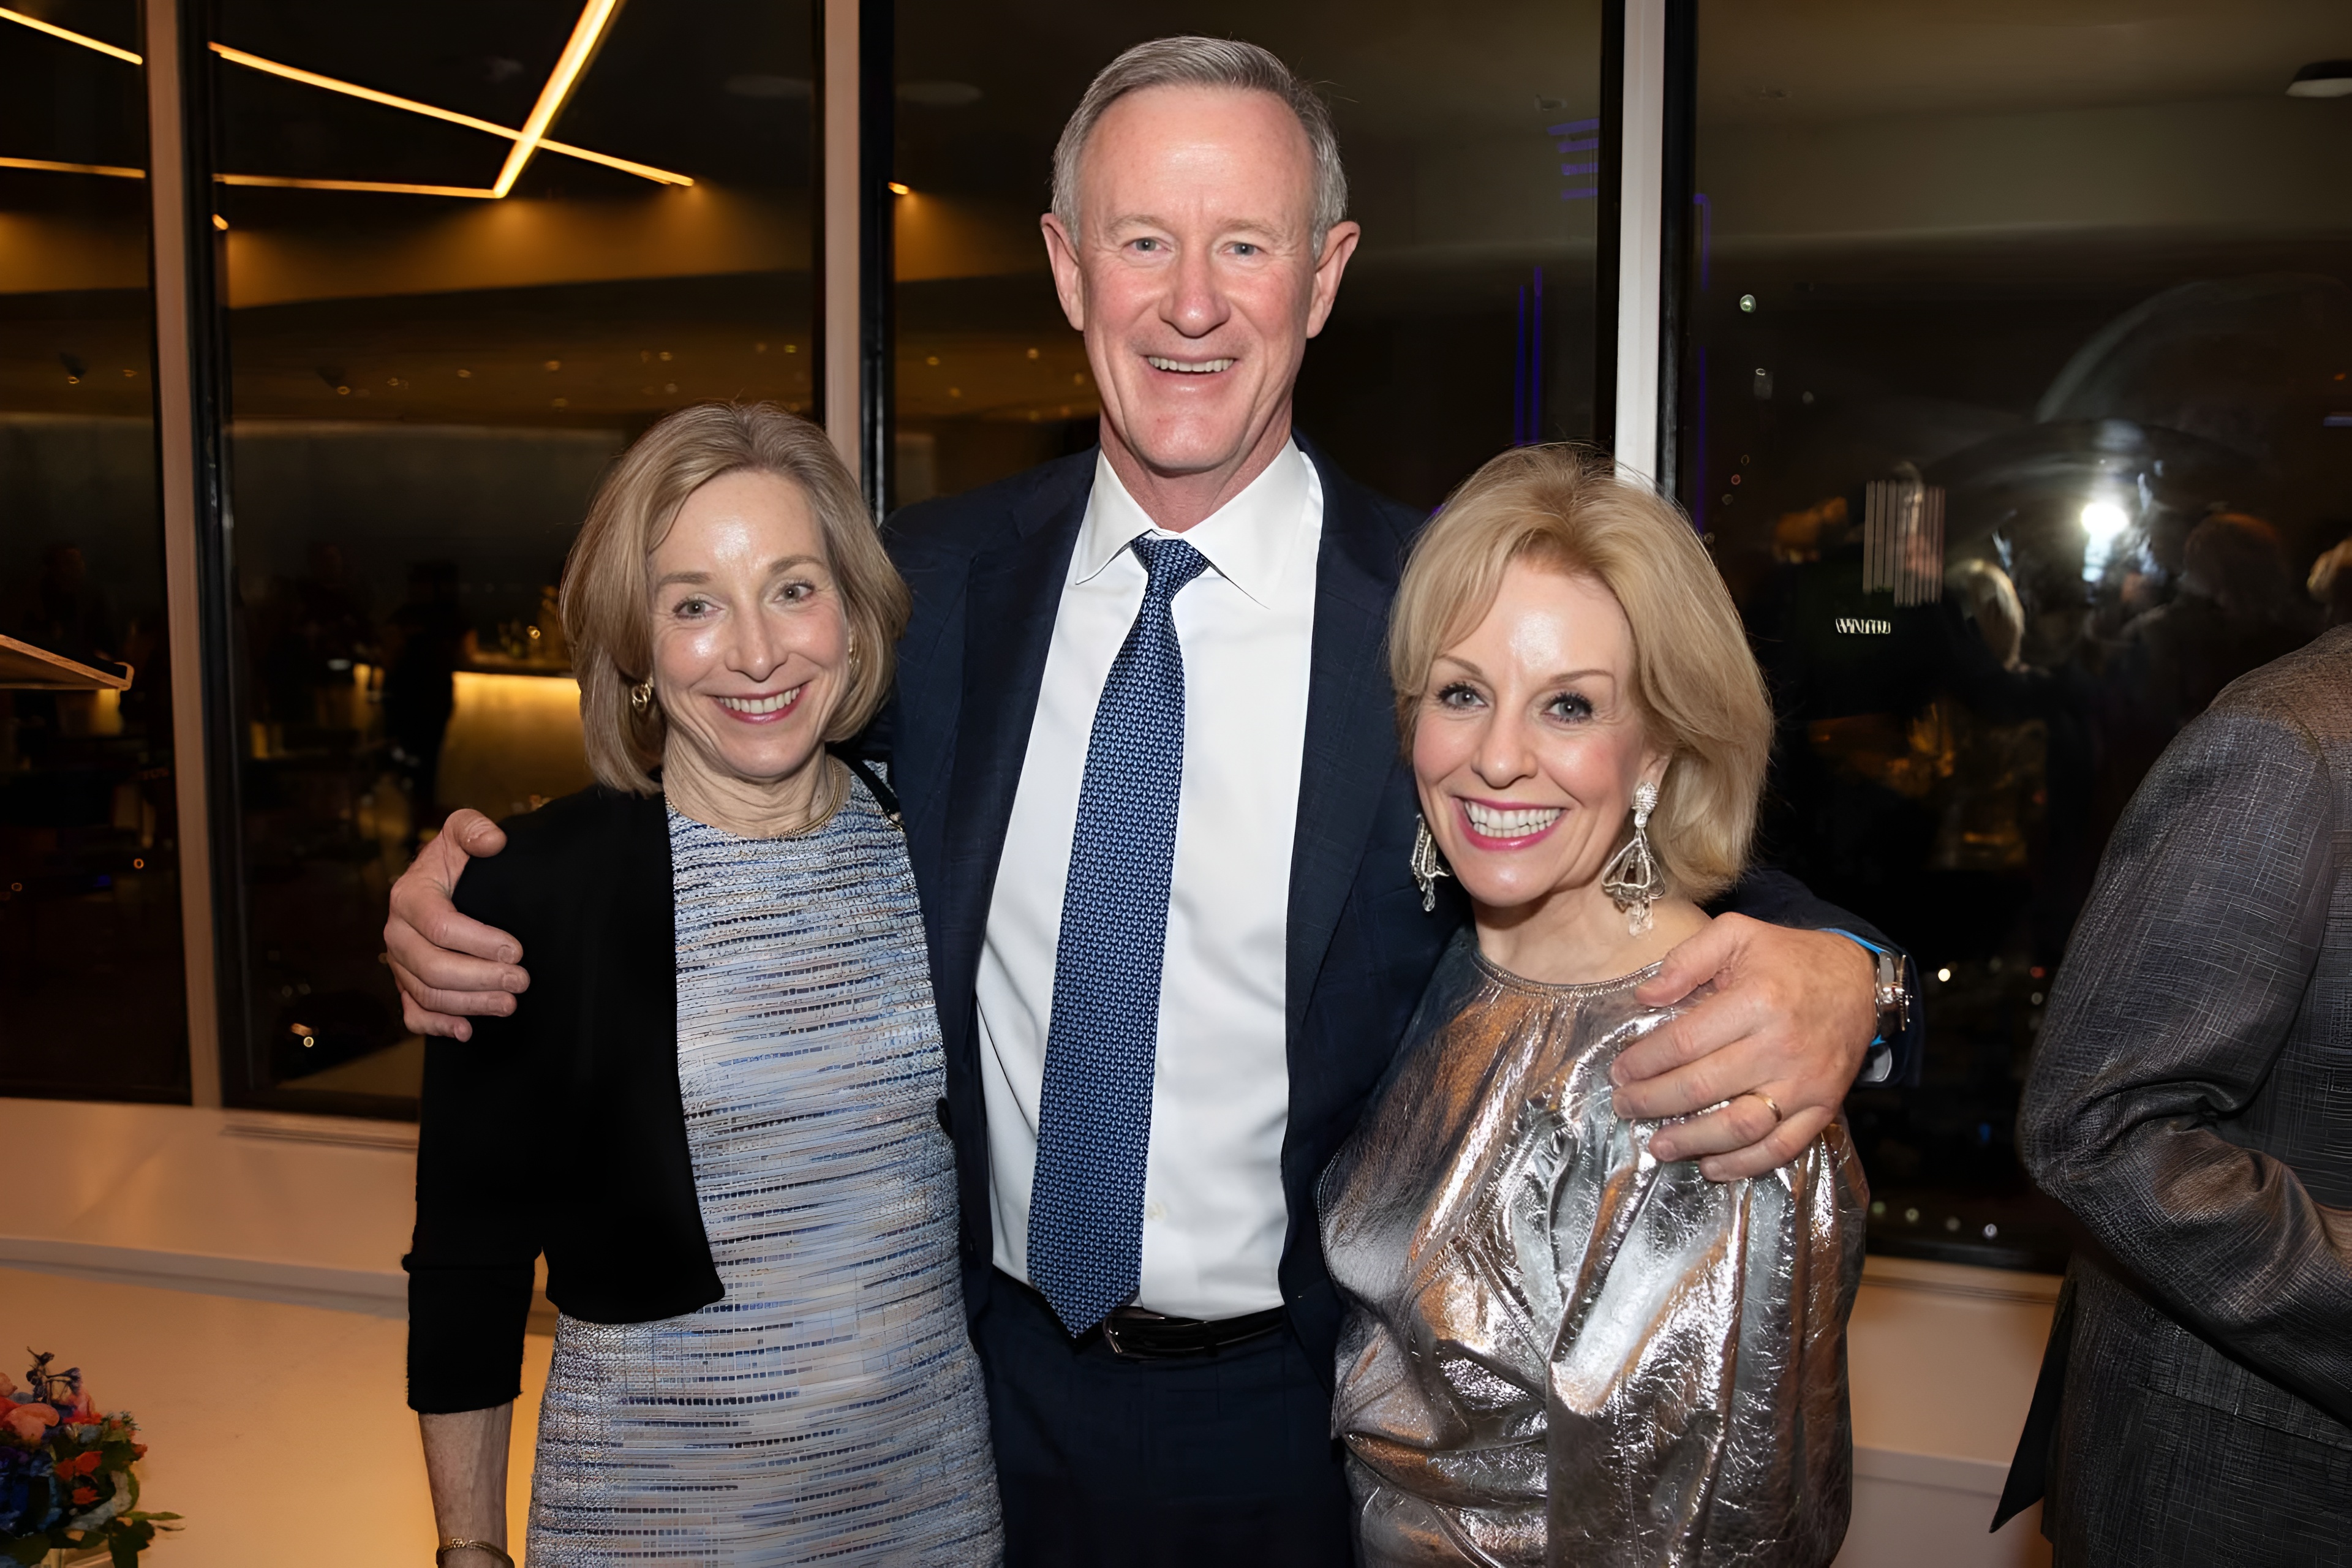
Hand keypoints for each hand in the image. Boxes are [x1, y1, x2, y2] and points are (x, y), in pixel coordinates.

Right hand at [384, 809, 526, 1040]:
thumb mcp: (461, 830)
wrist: (440, 880)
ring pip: (426, 993)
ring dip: (470, 1003)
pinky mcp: (405, 982)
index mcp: (409, 896)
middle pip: (432, 966)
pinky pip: (412, 1013)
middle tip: (522, 981)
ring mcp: (398, 961)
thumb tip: (493, 841)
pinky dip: (437, 1026)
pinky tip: (467, 1031)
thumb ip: (474, 829)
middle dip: (480, 978)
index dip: (480, 942)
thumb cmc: (455, 857)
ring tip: (510, 1004)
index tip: (517, 950)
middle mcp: (396, 932)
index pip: (441, 926)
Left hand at [1614, 915, 1875, 1179]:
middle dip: (1653, 1102)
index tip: (1619, 1072)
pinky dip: (1744, 1165)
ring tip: (1658, 1144)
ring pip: (1740, 1126)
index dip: (1644, 1062)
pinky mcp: (1823, 1107)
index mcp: (1756, 1001)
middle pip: (1703, 1086)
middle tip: (1625, 1106)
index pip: (1685, 1042)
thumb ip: (1687, 959)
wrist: (1859, 981)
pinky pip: (1782, 1147)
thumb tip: (1646, 995)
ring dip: (1692, 1141)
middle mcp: (1781, 1046)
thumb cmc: (1789, 958)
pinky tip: (1711, 1166)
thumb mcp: (1737, 934)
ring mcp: (1805, 1082)